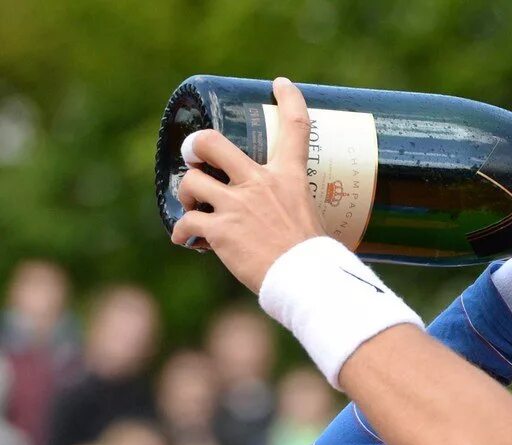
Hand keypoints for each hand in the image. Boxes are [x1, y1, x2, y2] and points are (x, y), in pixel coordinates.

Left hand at [170, 77, 323, 292]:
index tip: (280, 85)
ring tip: (192, 209)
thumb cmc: (315, 258)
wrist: (307, 280)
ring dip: (186, 196)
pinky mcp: (219, 230)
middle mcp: (259, 183)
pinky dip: (183, 234)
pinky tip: (187, 241)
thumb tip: (288, 222)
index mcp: (289, 178)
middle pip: (211, 143)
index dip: (289, 100)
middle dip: (195, 147)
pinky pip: (186, 224)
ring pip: (190, 182)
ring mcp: (236, 205)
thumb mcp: (311, 218)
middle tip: (194, 158)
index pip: (295, 129)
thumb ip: (292, 208)